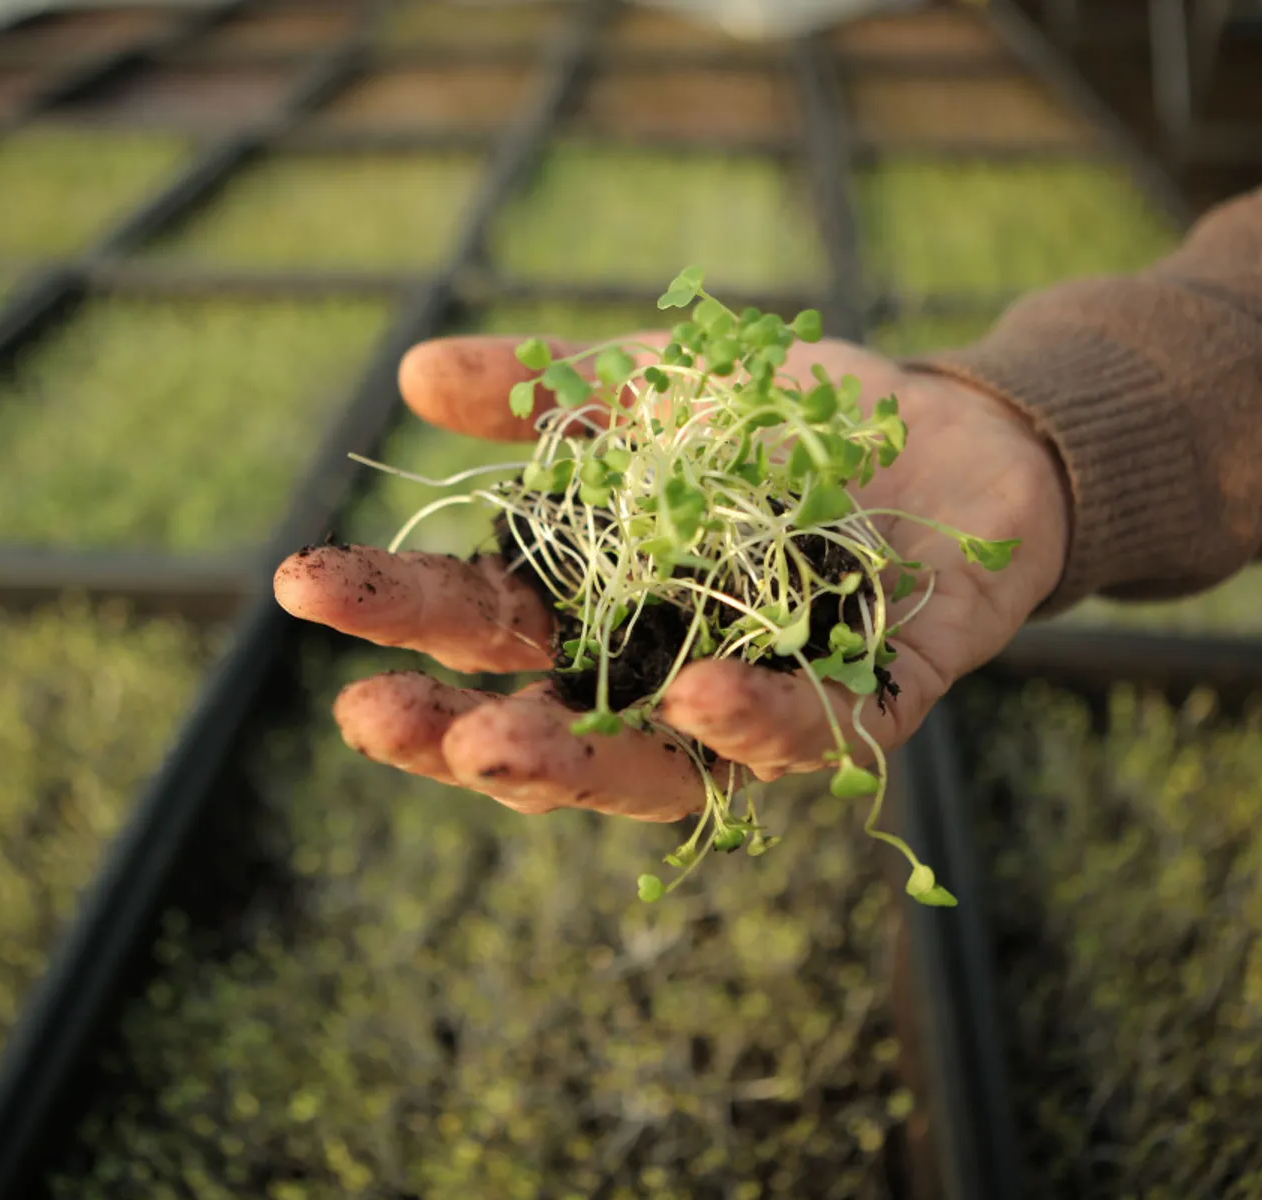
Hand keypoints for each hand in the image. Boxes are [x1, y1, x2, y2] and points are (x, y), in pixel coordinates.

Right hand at [273, 333, 1068, 820]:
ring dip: (576, 764)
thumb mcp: (661, 388)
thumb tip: (419, 372)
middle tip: (374, 715)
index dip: (399, 619)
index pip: (483, 630)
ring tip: (495, 746)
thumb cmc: (789, 423)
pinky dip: (758, 722)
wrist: (956, 430)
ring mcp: (763, 700)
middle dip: (455, 729)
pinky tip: (697, 697)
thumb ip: (556, 389)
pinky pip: (816, 735)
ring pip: (661, 770)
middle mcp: (665, 672)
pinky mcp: (874, 700)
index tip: (305, 587)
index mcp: (603, 607)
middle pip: (548, 726)